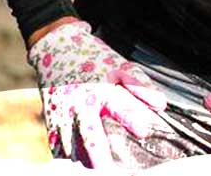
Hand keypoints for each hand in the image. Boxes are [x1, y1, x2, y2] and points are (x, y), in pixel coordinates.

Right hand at [29, 21, 192, 167]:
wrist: (57, 46)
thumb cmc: (92, 58)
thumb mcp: (119, 66)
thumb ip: (140, 86)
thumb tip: (160, 105)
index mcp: (101, 88)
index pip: (121, 108)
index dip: (134, 121)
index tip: (143, 131)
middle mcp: (80, 102)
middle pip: (90, 138)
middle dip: (101, 158)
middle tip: (111, 167)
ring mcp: (62, 111)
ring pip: (72, 147)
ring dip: (85, 158)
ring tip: (97, 163)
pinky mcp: (50, 117)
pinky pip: (56, 144)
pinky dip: (68, 153)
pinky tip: (79, 155)